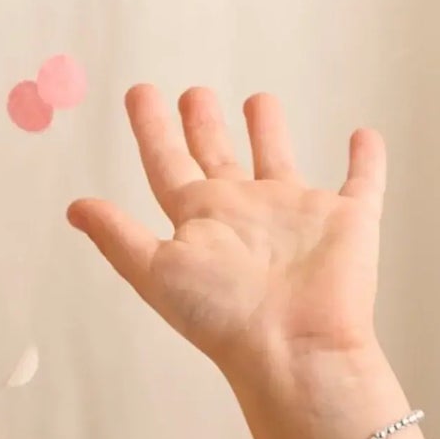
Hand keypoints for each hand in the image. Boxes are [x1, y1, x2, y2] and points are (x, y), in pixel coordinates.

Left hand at [66, 86, 386, 388]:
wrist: (291, 346)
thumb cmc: (221, 316)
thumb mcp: (153, 270)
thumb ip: (116, 235)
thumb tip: (73, 207)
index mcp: (199, 221)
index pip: (167, 162)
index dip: (151, 128)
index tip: (139, 93)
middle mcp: (243, 213)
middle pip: (218, 156)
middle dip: (203, 124)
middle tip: (194, 93)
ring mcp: (295, 216)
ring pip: (278, 159)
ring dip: (269, 130)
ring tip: (258, 99)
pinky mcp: (348, 220)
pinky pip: (362, 180)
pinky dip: (366, 159)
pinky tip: (364, 136)